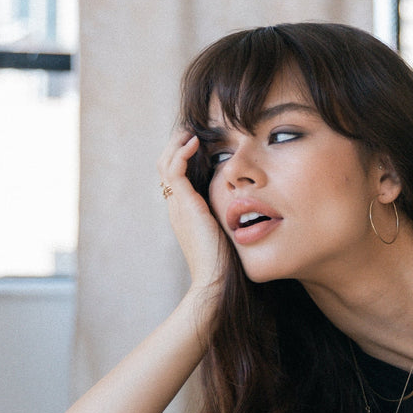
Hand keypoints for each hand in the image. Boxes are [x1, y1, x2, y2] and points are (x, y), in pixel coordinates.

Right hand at [156, 130, 229, 292]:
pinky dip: (182, 153)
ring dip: (177, 144)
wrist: (215, 281)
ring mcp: (177, 206)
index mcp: (184, 212)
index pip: (175, 177)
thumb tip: (247, 209)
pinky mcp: (185, 205)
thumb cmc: (225, 264)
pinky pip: (174, 170)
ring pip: (165, 164)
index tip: (199, 143)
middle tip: (192, 131)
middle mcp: (176, 207)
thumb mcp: (226, 233)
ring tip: (191, 131)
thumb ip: (229, 218)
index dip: (183, 157)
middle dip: (176, 146)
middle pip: (165, 166)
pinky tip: (195, 143)